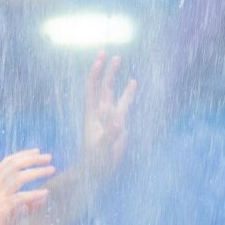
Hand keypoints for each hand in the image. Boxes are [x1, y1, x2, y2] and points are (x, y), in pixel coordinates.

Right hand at [0, 149, 55, 224]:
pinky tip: (45, 193)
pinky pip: (22, 197)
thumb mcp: (8, 211)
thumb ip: (26, 204)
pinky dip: (35, 194)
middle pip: (14, 165)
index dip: (23, 155)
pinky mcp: (2, 208)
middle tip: (49, 157)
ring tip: (51, 169)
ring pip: (18, 177)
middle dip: (33, 159)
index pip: (7, 162)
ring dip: (37, 172)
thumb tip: (44, 198)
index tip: (37, 152)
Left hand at [82, 53, 137, 173]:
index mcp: (92, 115)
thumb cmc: (94, 162)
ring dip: (115, 76)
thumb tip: (119, 122)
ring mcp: (109, 117)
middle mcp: (99, 112)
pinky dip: (128, 92)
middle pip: (102, 86)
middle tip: (110, 53)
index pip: (92, 90)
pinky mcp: (119, 123)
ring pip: (112, 92)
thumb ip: (110, 136)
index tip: (99, 60)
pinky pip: (123, 104)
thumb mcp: (102, 149)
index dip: (95, 74)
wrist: (96, 171)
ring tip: (118, 59)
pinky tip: (133, 82)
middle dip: (105, 70)